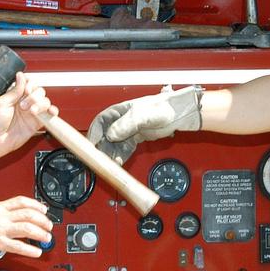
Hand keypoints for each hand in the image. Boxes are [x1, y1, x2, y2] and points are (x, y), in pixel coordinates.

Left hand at [0, 71, 54, 153]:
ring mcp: (31, 114)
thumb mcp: (2, 102)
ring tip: (32, 111)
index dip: (30, 85)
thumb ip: (15, 90)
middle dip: (35, 96)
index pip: (29, 84)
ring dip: (41, 104)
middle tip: (25, 104)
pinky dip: (52, 112)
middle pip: (39, 92)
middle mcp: (24, 104)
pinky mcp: (36, 124)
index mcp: (15, 96)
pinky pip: (48, 116)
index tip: (27, 89)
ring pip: (45, 102)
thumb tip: (21, 76)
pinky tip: (50, 112)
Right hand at [0, 196, 52, 258]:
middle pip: (29, 215)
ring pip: (27, 229)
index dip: (36, 204)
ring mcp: (0, 230)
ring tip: (47, 238)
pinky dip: (29, 250)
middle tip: (49, 225)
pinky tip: (36, 253)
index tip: (43, 209)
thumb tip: (4, 213)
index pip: (22, 201)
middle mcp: (1, 217)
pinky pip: (17, 247)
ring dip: (40, 233)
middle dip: (42, 220)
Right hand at [87, 85, 202, 164]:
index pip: (101, 121)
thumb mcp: (142, 114)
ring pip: (113, 144)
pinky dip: (120, 156)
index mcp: (120, 110)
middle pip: (105, 135)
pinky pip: (123, 149)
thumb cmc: (163, 108)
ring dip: (111, 154)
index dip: (94, 133)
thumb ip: (126, 124)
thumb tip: (111, 134)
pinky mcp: (135, 138)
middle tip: (101, 159)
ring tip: (111, 163)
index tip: (92, 145)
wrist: (177, 115)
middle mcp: (121, 120)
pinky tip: (119, 162)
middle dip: (101, 147)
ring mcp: (128, 130)